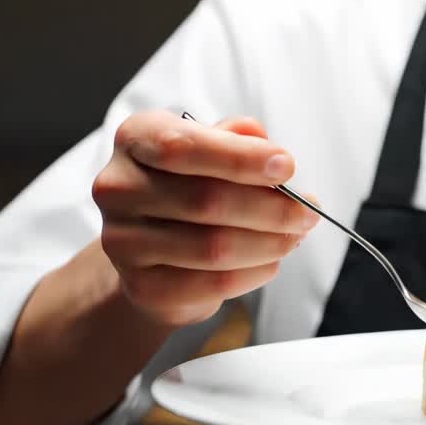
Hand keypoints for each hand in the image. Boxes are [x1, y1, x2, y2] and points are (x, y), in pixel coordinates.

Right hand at [93, 110, 318, 326]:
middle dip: (271, 207)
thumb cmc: (193, 187)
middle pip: (206, 200)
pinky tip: (271, 261)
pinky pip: (212, 283)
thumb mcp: (213, 150)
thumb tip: (262, 142)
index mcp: (136, 139)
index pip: (183, 146)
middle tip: (307, 211)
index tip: (287, 166)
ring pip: (214, 246)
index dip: (240, 158)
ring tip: (295, 236)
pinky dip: (254, 273)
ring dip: (269, 242)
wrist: (158, 249)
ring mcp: (123, 240)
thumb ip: (236, 140)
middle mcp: (118, 187)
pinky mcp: (141, 286)